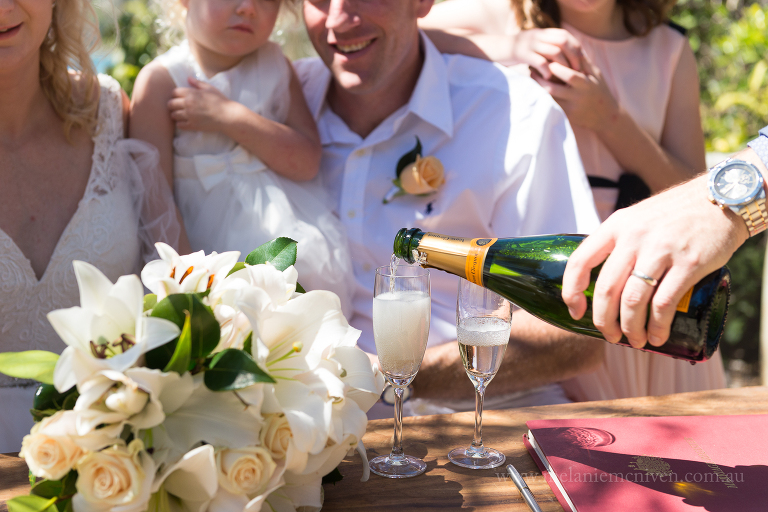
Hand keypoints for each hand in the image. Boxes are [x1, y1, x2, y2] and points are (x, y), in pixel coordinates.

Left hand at [167, 77, 235, 131]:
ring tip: (181, 114)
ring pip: (173, 115)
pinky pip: (179, 125)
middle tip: (177, 106)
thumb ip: (197, 83)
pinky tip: (185, 121)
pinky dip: (180, 123)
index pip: (174, 92)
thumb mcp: (210, 88)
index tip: (179, 97)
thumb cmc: (220, 101)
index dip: (175, 94)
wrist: (227, 116)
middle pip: (171, 104)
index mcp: (191, 93)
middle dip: (173, 104)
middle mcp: (188, 104)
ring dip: (175, 114)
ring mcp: (189, 116)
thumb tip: (188, 78)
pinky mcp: (192, 125)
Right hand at [509, 28, 583, 79]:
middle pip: (564, 42)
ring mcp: (530, 43)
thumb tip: (565, 55)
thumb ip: (546, 46)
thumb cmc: (516, 52)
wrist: (495, 50)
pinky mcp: (521, 54)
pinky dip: (546, 71)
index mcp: (542, 32)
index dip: (576, 48)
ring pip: (554, 52)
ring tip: (565, 77)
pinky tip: (548, 79)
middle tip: (577, 71)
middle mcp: (538, 35)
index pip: (566, 36)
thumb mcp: (533, 45)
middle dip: (573, 57)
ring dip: (563, 65)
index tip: (581, 62)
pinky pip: (539, 61)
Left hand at [532, 56, 618, 131]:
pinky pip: (550, 104)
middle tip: (532, 66)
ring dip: (538, 85)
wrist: (606, 117)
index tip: (545, 55)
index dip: (555, 64)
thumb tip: (570, 44)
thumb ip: (583, 61)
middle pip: (555, 86)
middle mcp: (579, 95)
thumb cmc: (599, 90)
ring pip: (549, 96)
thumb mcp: (596, 75)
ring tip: (531, 75)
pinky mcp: (566, 116)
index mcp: (586, 83)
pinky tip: (535, 87)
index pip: (569, 72)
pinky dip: (541, 95)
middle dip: (543, 76)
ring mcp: (571, 107)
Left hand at [561, 174, 747, 347]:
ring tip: (635, 341)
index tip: (575, 311)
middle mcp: (634, 236)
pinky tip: (658, 336)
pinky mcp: (689, 263)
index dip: (571, 292)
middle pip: (606, 289)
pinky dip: (657, 326)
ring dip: (630, 328)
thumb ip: (619, 243)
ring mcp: (661, 249)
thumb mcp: (637, 218)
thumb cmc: (676, 213)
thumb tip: (603, 282)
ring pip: (633, 301)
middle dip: (604, 321)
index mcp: (616, 225)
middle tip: (610, 336)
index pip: (579, 261)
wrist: (723, 198)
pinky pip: (664, 304)